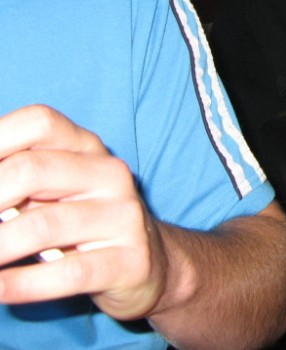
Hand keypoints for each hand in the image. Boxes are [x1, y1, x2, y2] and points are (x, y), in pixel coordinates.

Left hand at [0, 105, 166, 319]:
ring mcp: (123, 216)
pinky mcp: (130, 261)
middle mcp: (110, 174)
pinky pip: (68, 272)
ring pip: (43, 225)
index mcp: (87, 148)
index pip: (38, 122)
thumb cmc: (81, 222)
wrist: (148, 261)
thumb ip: (15, 179)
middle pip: (31, 170)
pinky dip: (21, 284)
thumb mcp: (52, 192)